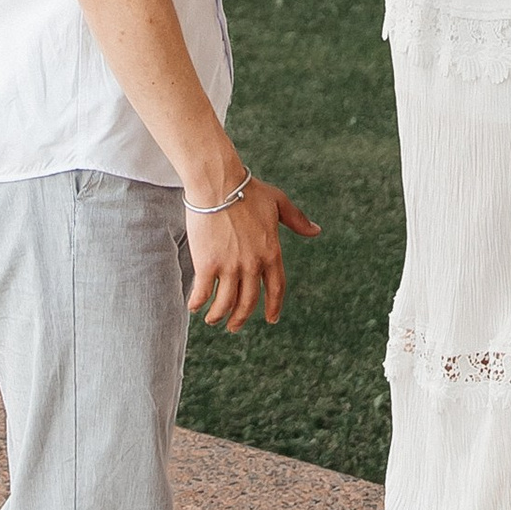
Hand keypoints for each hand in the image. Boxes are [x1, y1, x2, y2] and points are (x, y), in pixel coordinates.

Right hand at [188, 171, 320, 332]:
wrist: (218, 183)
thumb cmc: (248, 189)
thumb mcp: (279, 202)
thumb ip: (297, 219)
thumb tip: (316, 230)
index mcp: (272, 252)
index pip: (277, 288)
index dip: (274, 307)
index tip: (271, 319)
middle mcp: (253, 265)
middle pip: (248, 302)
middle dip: (241, 318)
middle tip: (234, 326)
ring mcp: (230, 266)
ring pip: (226, 303)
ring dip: (219, 315)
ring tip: (212, 320)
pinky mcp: (207, 264)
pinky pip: (203, 293)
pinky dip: (198, 303)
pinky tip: (194, 307)